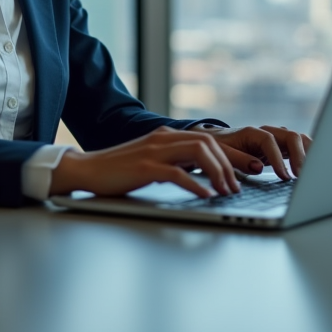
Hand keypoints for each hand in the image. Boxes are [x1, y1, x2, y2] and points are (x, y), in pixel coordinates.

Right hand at [49, 126, 241, 198]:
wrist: (87, 169)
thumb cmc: (119, 170)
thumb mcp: (151, 161)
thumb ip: (173, 161)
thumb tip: (201, 174)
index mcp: (166, 136)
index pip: (207, 139)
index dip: (229, 155)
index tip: (243, 172)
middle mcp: (163, 138)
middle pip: (208, 143)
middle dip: (229, 164)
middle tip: (237, 186)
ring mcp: (154, 151)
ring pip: (198, 152)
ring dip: (218, 173)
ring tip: (226, 191)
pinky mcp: (145, 167)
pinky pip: (178, 173)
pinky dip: (196, 185)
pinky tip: (206, 195)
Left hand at [194, 124, 312, 180]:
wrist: (220, 141)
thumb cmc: (221, 148)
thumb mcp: (223, 154)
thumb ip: (238, 159)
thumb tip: (258, 167)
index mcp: (253, 132)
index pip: (270, 141)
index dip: (278, 158)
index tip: (284, 176)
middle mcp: (269, 132)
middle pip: (291, 136)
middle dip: (299, 156)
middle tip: (302, 176)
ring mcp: (278, 138)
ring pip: (299, 140)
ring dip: (308, 154)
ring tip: (313, 172)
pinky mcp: (283, 147)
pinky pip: (300, 148)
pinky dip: (309, 156)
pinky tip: (314, 169)